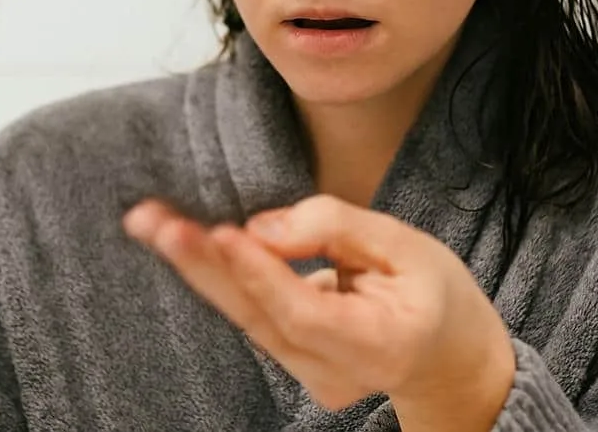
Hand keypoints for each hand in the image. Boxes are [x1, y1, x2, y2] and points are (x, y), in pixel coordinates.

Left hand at [123, 194, 514, 427]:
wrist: (449, 360)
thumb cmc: (435, 294)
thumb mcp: (407, 245)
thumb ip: (336, 228)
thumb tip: (260, 226)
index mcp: (379, 344)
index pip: (306, 312)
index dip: (260, 274)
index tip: (219, 231)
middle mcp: (335, 373)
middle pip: (257, 318)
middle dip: (201, 264)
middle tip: (152, 221)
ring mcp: (310, 376)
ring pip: (244, 317)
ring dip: (195, 265)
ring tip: (149, 221)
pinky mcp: (292, 363)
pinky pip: (249, 315)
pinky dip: (216, 276)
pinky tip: (181, 241)